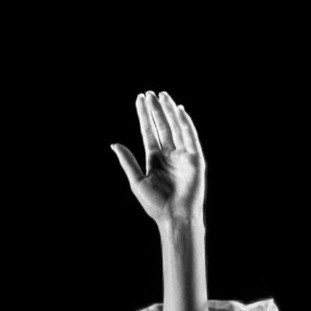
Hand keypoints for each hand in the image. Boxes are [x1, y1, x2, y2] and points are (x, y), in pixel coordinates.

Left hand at [111, 91, 205, 225]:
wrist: (175, 217)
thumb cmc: (156, 204)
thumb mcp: (137, 181)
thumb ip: (127, 161)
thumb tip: (114, 144)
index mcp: (155, 159)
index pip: (149, 132)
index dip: (144, 116)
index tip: (139, 99)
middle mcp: (169, 155)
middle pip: (162, 126)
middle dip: (155, 110)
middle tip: (149, 93)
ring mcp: (183, 155)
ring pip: (175, 127)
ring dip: (169, 111)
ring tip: (162, 95)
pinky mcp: (195, 158)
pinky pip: (190, 136)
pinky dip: (185, 123)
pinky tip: (179, 110)